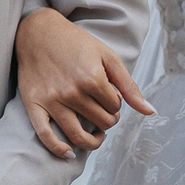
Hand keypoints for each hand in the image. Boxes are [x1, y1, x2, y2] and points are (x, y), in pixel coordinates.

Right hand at [15, 7, 154, 159]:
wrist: (37, 31)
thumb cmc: (75, 42)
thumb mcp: (107, 56)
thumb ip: (129, 86)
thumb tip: (150, 111)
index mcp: (92, 78)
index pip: (115, 107)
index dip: (116, 103)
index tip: (108, 94)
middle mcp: (72, 91)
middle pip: (101, 122)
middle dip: (107, 119)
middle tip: (103, 110)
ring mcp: (51, 100)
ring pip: (78, 135)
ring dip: (92, 141)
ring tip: (96, 135)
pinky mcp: (34, 105)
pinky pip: (45, 136)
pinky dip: (58, 149)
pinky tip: (69, 153)